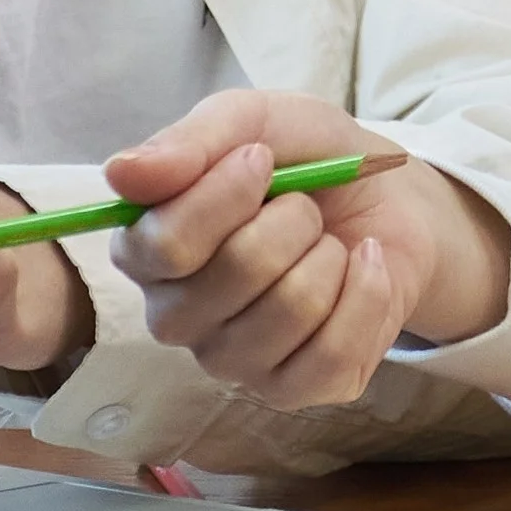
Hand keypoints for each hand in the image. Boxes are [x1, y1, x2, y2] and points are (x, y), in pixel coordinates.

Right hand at [101, 90, 507, 410]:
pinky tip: (363, 270)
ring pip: (291, 309)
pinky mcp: (292, 389)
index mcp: (147, 250)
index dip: (223, 195)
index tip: (261, 157)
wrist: (389, 200)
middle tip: (303, 206)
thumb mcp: (255, 121)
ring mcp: (231, 360)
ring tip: (328, 242)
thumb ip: (191, 140)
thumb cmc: (307, 160)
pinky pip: (332, 353)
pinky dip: (366, 294)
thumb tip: (121, 172)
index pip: (164, 244)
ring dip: (329, 256)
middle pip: (234, 274)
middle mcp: (176, 314)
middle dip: (292, 219)